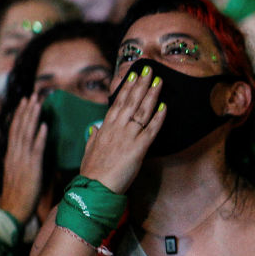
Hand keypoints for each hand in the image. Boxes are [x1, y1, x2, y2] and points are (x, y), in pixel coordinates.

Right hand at [0, 94, 46, 221]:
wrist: (13, 210)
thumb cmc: (21, 194)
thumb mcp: (21, 173)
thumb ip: (26, 160)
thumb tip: (34, 151)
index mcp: (12, 155)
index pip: (16, 130)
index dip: (21, 115)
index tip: (27, 102)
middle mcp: (15, 155)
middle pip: (19, 128)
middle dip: (27, 111)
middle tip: (33, 95)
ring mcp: (22, 160)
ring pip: (26, 134)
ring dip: (33, 118)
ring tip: (38, 103)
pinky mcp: (31, 168)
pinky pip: (35, 150)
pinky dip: (39, 137)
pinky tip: (44, 126)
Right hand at [79, 68, 165, 193]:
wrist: (95, 187)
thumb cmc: (92, 171)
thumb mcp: (89, 150)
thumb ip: (93, 138)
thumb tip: (94, 130)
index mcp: (106, 127)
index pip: (118, 102)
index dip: (126, 87)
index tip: (132, 75)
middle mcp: (117, 128)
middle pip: (131, 101)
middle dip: (140, 83)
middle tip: (148, 69)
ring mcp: (128, 136)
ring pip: (142, 111)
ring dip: (151, 94)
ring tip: (158, 80)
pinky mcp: (139, 148)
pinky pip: (151, 130)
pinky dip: (159, 118)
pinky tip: (165, 107)